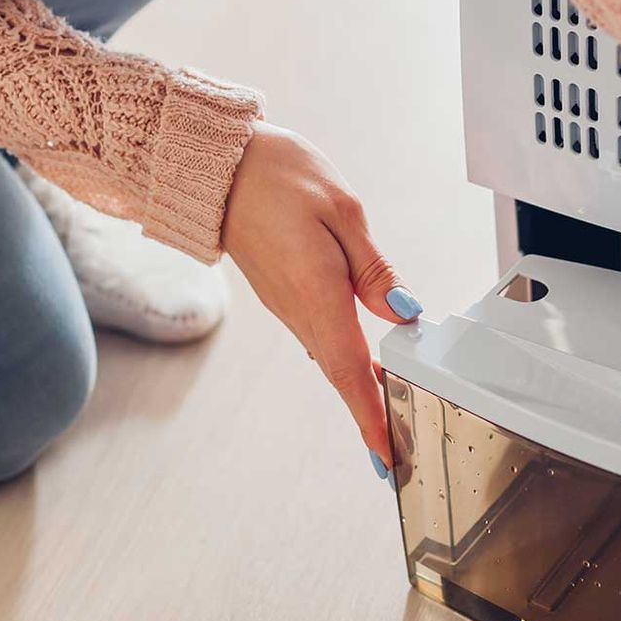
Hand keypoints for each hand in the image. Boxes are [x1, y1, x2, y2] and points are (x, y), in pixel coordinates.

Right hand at [222, 124, 419, 468]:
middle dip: (372, 414)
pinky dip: (346, 362)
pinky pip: (320, 338)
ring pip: (332, 358)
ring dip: (361, 390)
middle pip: (343, 373)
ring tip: (394, 419)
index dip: (372, 415)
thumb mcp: (343, 209)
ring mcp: (287, 305)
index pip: (352, 368)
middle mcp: (298, 309)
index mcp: (317, 292)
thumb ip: (375, 269)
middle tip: (399, 452)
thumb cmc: (276, 175)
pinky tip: (365, 366)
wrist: (215, 165)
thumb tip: (405, 312)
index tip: (388, 456)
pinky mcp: (284, 295)